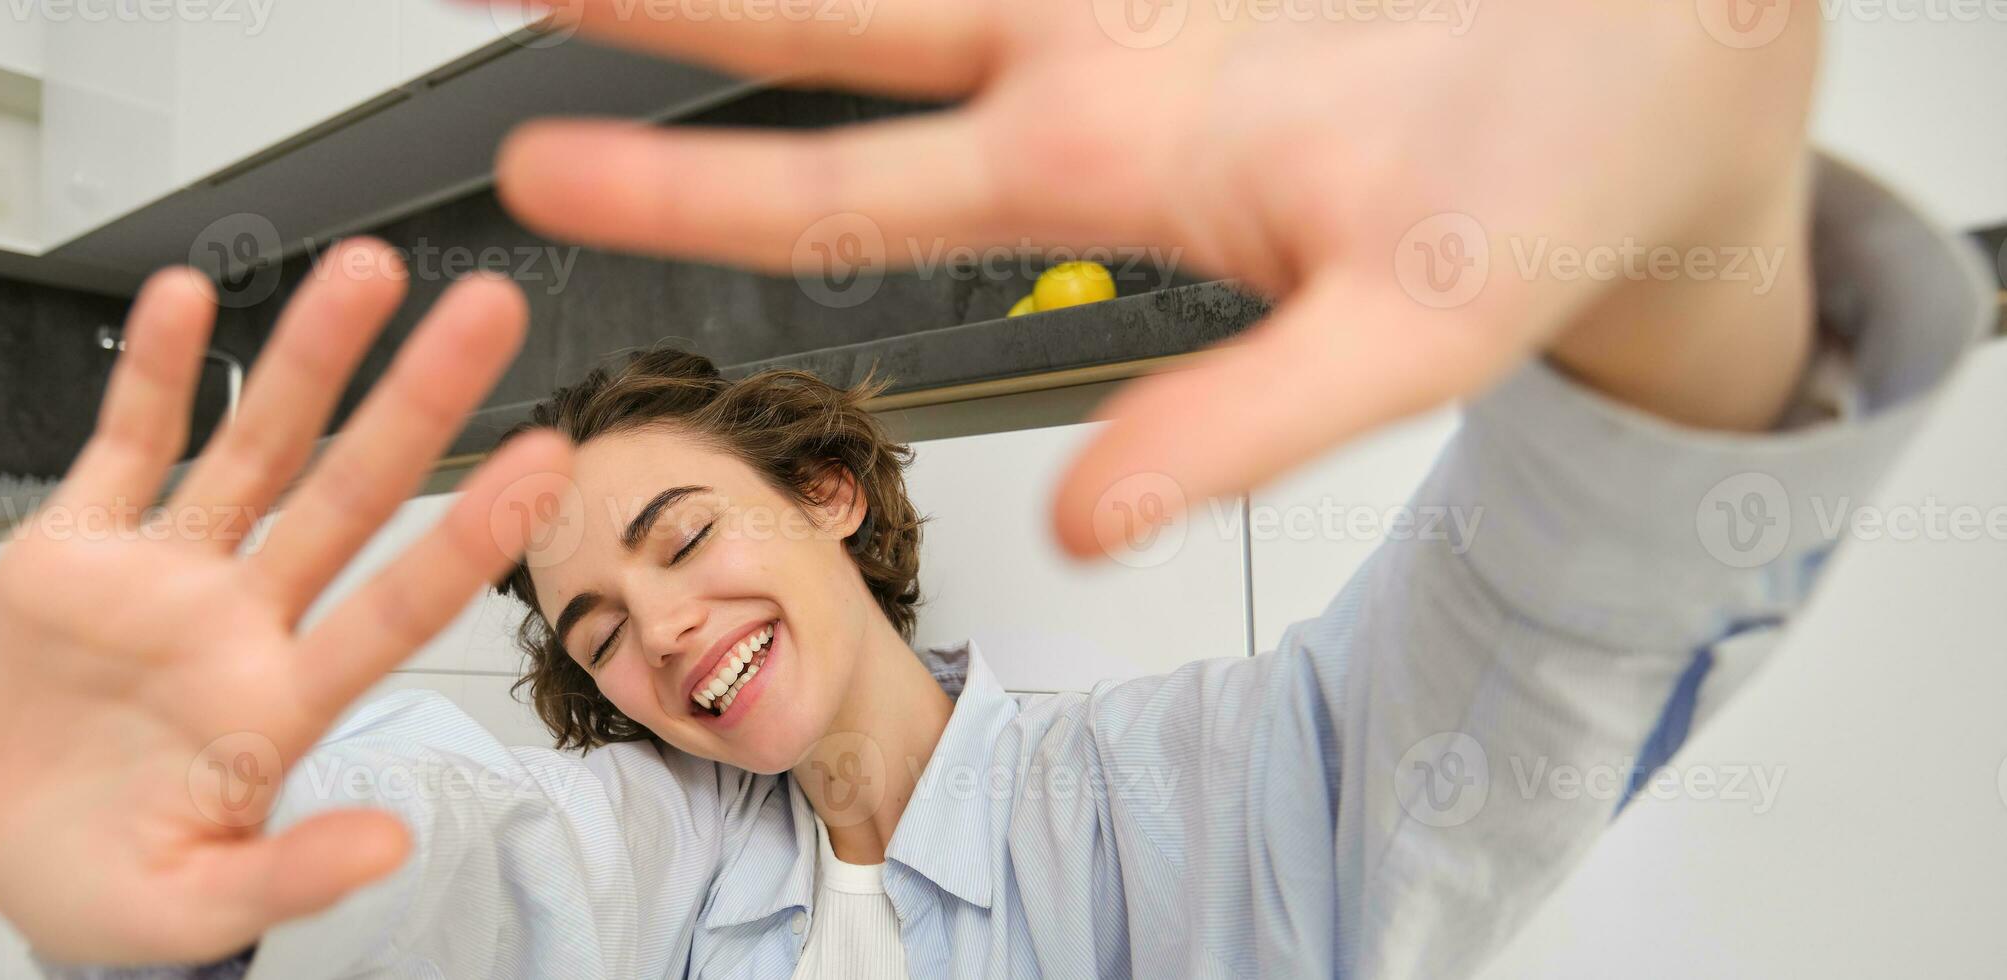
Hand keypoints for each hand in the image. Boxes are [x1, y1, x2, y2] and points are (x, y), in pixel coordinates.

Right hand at [0, 243, 571, 963]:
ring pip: (251, 446)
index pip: (394, 607)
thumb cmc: (115, 885)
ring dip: (305, 357)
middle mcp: (237, 620)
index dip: (467, 537)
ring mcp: (164, 577)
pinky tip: (186, 298)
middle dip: (416, 401)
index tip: (544, 465)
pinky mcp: (76, 551)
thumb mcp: (199, 905)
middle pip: (345, 493)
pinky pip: (124, 443)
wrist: (13, 857)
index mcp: (277, 704)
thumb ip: (291, 875)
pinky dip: (151, 371)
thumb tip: (388, 850)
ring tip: (364, 274)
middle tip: (487, 313)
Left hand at [487, 0, 1823, 555]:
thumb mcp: (1399, 341)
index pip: (846, 192)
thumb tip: (1086, 529)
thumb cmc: (1536, 214)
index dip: (687, 186)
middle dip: (667, 3)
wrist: (1672, 83)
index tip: (534, 169)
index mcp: (1104, 174)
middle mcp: (1087, 67)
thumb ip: (1237, 428)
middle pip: (829, 26)